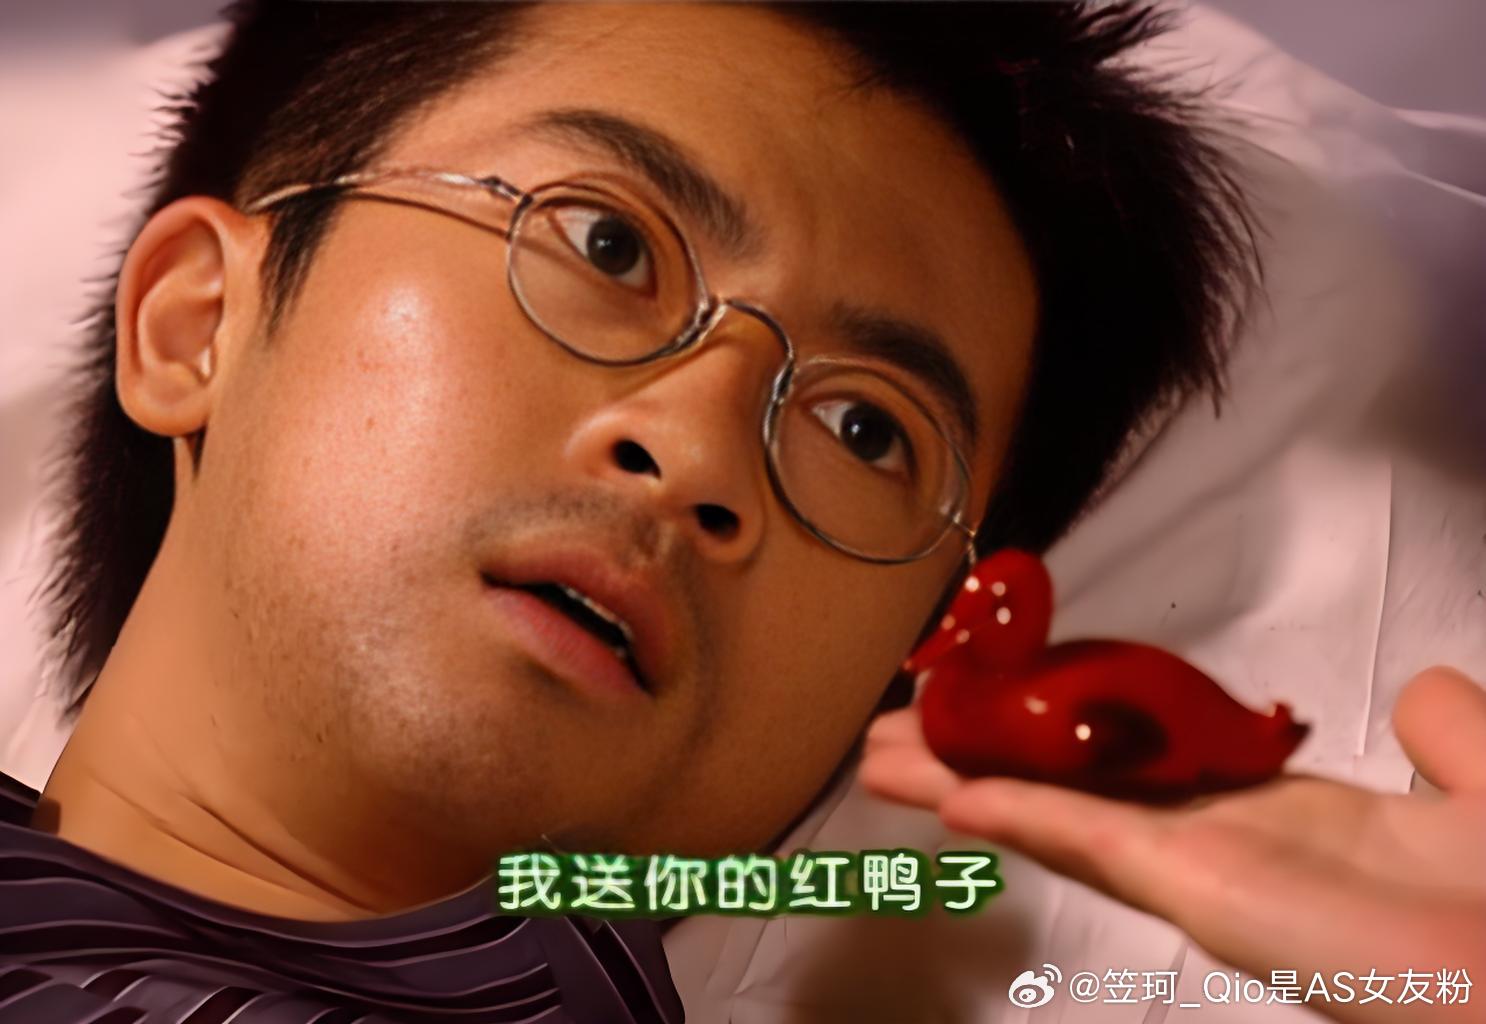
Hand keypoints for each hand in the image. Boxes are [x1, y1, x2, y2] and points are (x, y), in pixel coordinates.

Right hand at [860, 666, 1485, 1022]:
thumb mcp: (1484, 776)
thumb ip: (1444, 729)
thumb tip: (1417, 689)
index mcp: (1278, 805)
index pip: (1140, 755)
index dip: (1063, 722)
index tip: (1001, 690)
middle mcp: (1218, 836)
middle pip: (1071, 785)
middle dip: (982, 754)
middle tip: (897, 724)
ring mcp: (1201, 870)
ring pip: (1057, 812)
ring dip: (966, 781)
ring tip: (878, 755)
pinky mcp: (1200, 893)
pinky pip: (1092, 844)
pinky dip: (1019, 816)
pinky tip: (949, 797)